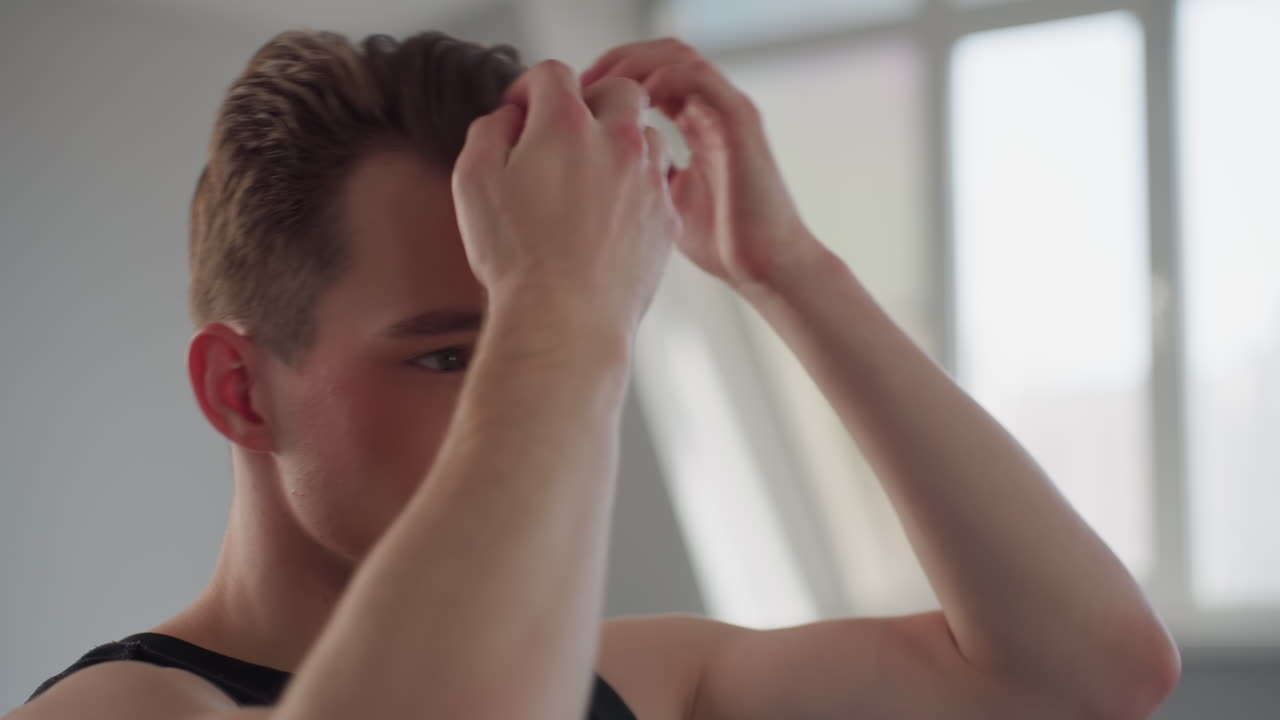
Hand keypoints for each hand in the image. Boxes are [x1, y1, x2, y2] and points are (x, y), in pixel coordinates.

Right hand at [451, 60, 680, 336]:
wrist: (565, 321)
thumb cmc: (515, 258)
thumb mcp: (473, 182)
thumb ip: (489, 131)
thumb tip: (510, 118)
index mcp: (565, 125)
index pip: (553, 74)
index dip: (530, 88)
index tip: (520, 113)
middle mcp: (616, 142)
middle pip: (618, 90)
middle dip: (591, 101)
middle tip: (567, 132)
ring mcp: (648, 180)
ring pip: (647, 134)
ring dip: (622, 141)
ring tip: (593, 173)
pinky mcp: (665, 218)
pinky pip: (658, 184)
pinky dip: (638, 186)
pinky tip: (611, 212)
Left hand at [580, 38, 828, 294]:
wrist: (765, 268)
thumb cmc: (722, 244)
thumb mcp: (663, 204)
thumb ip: (640, 177)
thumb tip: (597, 172)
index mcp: (697, 124)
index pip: (651, 74)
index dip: (610, 77)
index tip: (573, 100)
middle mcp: (713, 109)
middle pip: (660, 54)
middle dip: (615, 62)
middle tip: (581, 85)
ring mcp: (728, 111)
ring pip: (677, 56)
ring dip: (633, 64)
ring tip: (602, 86)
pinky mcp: (741, 121)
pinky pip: (698, 78)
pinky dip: (663, 79)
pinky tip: (635, 101)